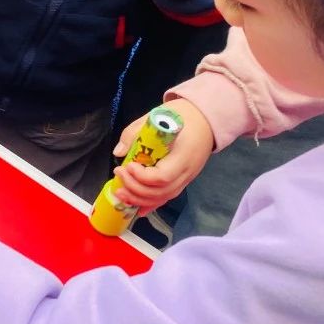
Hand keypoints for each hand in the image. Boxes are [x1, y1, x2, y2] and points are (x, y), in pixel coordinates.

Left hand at [109, 99, 214, 213]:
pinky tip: (136, 208)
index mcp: (184, 155)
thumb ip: (135, 133)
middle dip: (135, 188)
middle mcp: (187, 171)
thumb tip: (119, 151)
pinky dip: (151, 204)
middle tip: (118, 175)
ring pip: (164, 197)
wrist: (205, 119)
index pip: (163, 176)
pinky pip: (167, 197)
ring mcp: (187, 178)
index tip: (127, 165)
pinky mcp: (183, 181)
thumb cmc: (182, 115)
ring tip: (120, 192)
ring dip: (139, 199)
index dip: (142, 176)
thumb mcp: (156, 116)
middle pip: (162, 191)